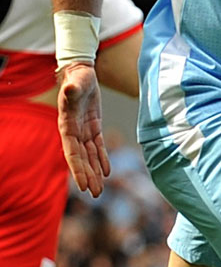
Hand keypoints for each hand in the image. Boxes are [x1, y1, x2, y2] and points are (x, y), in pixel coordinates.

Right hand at [57, 62, 110, 196]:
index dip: (78, 168)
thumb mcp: (76, 82)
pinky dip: (102, 158)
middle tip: (95, 193)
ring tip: (99, 190)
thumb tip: (68, 88)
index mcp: (67, 126)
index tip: (82, 184)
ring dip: (94, 172)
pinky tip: (106, 171)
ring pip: (90, 155)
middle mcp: (73, 132)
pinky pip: (98, 146)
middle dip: (87, 175)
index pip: (72, 152)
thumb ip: (72, 89)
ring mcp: (83, 130)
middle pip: (81, 158)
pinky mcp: (93, 126)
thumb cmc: (77, 77)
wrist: (81, 73)